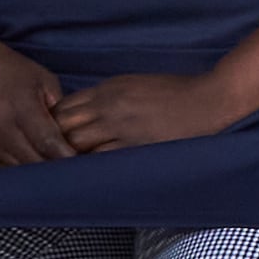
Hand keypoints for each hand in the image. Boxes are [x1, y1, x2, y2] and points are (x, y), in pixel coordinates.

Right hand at [0, 37, 78, 167]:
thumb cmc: (9, 68)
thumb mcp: (43, 79)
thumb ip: (59, 108)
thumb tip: (72, 136)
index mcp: (21, 107)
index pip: (48, 142)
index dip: (67, 156)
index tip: (84, 163)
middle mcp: (1, 127)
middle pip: (33, 161)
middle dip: (56, 169)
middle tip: (75, 171)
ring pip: (18, 169)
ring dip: (38, 174)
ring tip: (57, 172)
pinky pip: (3, 167)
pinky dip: (20, 169)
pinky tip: (33, 166)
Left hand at [50, 71, 240, 152]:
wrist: (207, 101)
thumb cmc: (177, 92)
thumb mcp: (136, 83)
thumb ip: (110, 96)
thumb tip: (88, 112)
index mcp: (109, 88)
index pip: (64, 106)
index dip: (53, 122)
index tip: (52, 135)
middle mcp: (108, 106)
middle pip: (62, 124)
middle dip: (52, 140)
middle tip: (51, 155)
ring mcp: (119, 127)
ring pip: (74, 143)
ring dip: (67, 156)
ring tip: (64, 168)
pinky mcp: (132, 145)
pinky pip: (98, 159)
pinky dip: (88, 166)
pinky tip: (86, 175)